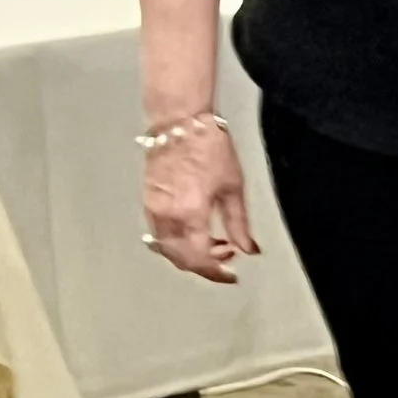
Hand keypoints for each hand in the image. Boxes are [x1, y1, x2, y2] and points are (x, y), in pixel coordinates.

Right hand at [141, 120, 258, 285]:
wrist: (180, 122)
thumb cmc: (208, 146)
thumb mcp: (233, 187)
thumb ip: (239, 224)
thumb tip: (249, 249)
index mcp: (190, 213)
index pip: (200, 258)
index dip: (216, 272)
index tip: (231, 275)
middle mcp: (166, 215)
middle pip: (181, 258)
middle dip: (204, 265)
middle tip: (227, 259)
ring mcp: (153, 209)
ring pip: (168, 249)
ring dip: (190, 255)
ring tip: (216, 244)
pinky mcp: (148, 201)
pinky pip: (159, 234)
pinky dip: (177, 241)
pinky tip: (195, 232)